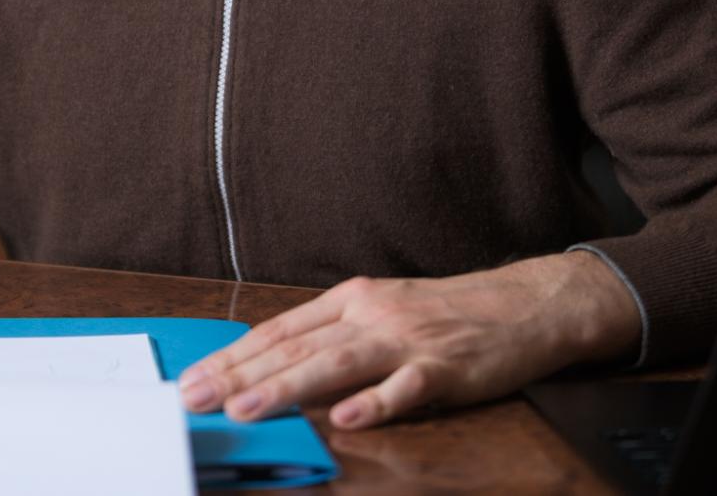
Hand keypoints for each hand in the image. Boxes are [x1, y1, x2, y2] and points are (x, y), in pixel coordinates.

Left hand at [176, 251, 640, 430]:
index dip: (233, 356)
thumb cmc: (446, 314)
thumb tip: (274, 364)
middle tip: (195, 397)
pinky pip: (405, 387)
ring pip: (335, 364)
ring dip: (286, 387)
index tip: (193, 378)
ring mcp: (406, 340)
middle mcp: (371, 314)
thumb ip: (332, 335)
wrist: (522, 304)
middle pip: (296, 346)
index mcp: (351, 299)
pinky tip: (345, 417)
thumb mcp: (381, 311)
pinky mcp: (444, 368)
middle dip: (239, 375)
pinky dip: (375, 402)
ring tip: (245, 408)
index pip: (279, 330)